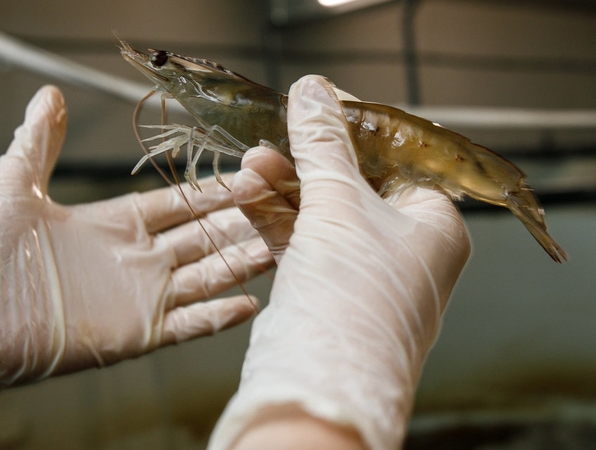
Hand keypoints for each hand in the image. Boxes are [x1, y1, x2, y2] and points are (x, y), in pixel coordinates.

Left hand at [0, 85, 271, 427]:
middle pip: (205, 237)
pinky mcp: (142, 333)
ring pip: (208, 276)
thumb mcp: (14, 187)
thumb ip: (38, 142)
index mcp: (118, 223)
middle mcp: (140, 258)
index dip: (215, 190)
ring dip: (243, 262)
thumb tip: (49, 95)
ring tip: (279, 247)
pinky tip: (252, 303)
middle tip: (279, 206)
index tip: (251, 173)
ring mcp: (145, 297)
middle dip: (242, 221)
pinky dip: (221, 317)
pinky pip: (190, 324)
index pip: (181, 203)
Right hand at [213, 76, 470, 448]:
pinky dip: (276, 216)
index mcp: (433, 223)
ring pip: (322, 210)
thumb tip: (313, 89)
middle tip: (275, 131)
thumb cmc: (353, 295)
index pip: (397, 156)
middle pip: (354, 181)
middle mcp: (404, 246)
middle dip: (308, 157)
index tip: (317, 102)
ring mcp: (363, 268)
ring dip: (285, 185)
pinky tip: (248, 192)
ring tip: (250, 162)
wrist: (320, 385)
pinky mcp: (327, 286)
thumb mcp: (339, 206)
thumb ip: (324, 145)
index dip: (355, 126)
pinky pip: (303, 238)